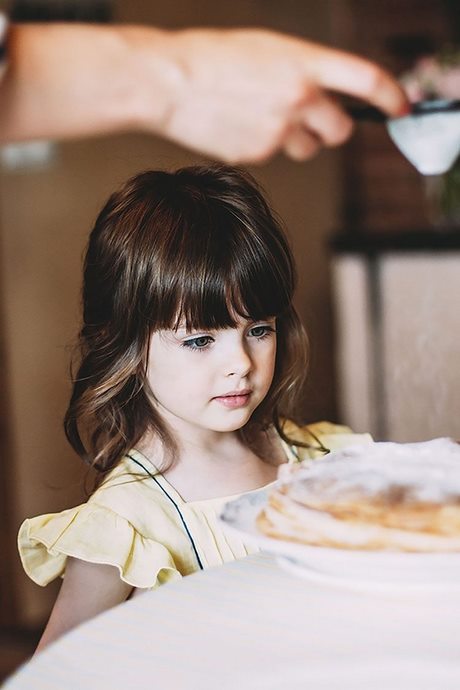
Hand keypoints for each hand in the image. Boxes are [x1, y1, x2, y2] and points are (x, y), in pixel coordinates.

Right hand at [134, 27, 408, 161]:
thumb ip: (304, 70)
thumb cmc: (213, 59)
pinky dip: (262, 146)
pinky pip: (273, 157)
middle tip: (315, 122)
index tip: (400, 106)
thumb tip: (325, 93)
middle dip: (332, 129)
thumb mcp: (269, 48)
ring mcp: (278, 131)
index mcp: (304, 63)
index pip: (366, 81)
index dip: (391, 96)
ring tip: (260, 117)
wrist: (170, 84)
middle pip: (340, 131)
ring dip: (295, 139)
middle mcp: (298, 99)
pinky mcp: (257, 156)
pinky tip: (239, 126)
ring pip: (307, 148)